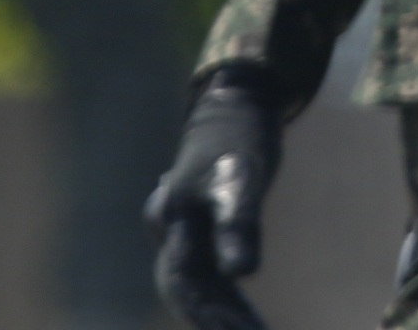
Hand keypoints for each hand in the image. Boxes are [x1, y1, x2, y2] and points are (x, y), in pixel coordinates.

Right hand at [145, 73, 280, 327]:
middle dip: (216, 320)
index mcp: (171, 218)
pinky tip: (247, 318)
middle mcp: (170, 230)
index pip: (184, 281)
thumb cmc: (238, 139)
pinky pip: (208, 273)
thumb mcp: (243, 178)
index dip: (207, 314)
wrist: (233, 110)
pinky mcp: (199, 231)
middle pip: (187, 289)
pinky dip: (227, 296)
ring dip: (223, 314)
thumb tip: (240, 273)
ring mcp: (182, 232)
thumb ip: (239, 225)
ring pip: (198, 285)